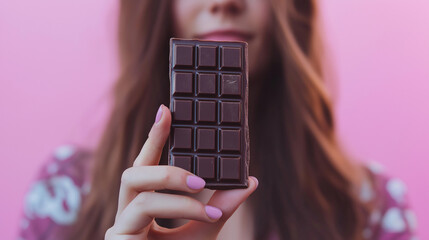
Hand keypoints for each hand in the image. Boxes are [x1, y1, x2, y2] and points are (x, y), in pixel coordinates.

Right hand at [105, 105, 257, 239]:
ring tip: (204, 194)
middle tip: (199, 173)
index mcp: (145, 205)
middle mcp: (128, 212)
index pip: (147, 165)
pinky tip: (207, 215)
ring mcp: (119, 228)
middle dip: (162, 160)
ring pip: (138, 189)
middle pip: (133, 172)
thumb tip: (249, 179)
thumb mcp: (205, 230)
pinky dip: (180, 209)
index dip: (154, 137)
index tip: (166, 109)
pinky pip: (144, 213)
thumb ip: (222, 205)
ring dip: (175, 189)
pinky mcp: (117, 239)